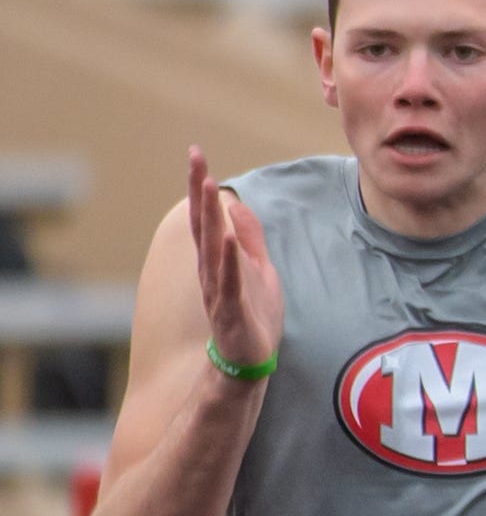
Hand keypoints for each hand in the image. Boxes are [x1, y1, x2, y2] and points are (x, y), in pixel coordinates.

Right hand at [186, 146, 281, 381]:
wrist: (251, 361)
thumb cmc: (254, 315)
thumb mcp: (259, 269)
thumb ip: (249, 238)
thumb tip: (235, 204)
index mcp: (217, 258)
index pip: (206, 215)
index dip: (201, 185)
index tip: (197, 154)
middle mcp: (211, 269)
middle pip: (203, 223)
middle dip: (200, 190)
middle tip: (196, 157)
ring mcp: (218, 290)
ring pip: (212, 248)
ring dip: (210, 217)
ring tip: (210, 186)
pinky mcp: (230, 311)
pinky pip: (229, 283)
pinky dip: (228, 261)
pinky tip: (227, 240)